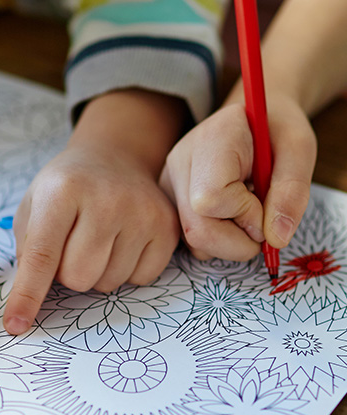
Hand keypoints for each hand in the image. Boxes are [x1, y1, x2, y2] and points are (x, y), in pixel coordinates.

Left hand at [3, 90, 185, 334]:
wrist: (113, 159)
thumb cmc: (65, 190)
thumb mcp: (33, 207)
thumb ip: (26, 251)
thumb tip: (27, 302)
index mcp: (62, 191)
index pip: (42, 255)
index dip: (27, 295)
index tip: (16, 325)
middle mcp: (105, 199)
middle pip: (77, 278)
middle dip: (67, 273)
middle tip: (71, 244)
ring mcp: (141, 212)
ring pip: (107, 283)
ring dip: (96, 271)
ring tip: (98, 238)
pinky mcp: (167, 227)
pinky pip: (140, 280)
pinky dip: (125, 271)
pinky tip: (122, 241)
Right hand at [159, 95, 315, 260]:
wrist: (250, 119)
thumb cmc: (275, 130)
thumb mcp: (299, 149)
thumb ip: (292, 192)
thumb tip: (276, 239)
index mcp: (212, 138)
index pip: (211, 199)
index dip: (245, 214)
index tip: (265, 200)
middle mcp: (180, 161)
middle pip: (197, 229)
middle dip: (239, 242)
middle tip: (261, 223)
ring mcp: (168, 182)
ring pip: (192, 241)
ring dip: (229, 242)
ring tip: (244, 212)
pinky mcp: (168, 200)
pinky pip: (189, 239)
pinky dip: (217, 239)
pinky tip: (228, 215)